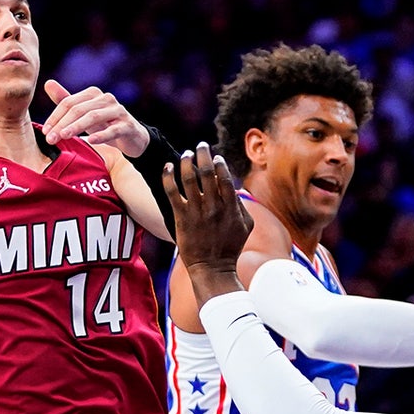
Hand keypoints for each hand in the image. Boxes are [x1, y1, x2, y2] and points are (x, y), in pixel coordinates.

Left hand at [41, 79, 148, 154]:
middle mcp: (106, 98)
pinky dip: (101, 135)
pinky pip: (113, 130)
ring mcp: (118, 111)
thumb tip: (48, 83)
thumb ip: (66, 100)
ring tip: (64, 137)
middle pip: (79, 109)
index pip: (69, 102)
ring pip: (94, 117)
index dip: (55, 117)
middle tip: (50, 139)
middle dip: (62, 124)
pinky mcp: (127, 125)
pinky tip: (91, 141)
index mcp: (93, 93)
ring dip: (76, 127)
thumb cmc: (105, 124)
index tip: (45, 131)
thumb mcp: (84, 114)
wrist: (132, 137)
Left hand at [162, 143, 251, 291]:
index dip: (219, 163)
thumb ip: (243, 206)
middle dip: (203, 154)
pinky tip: (167, 167)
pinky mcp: (181, 218)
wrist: (212, 268)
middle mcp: (213, 206)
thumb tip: (236, 189)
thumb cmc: (230, 247)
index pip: (224, 177)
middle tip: (200, 146)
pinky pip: (172, 192)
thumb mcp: (246, 226)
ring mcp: (196, 211)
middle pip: (207, 172)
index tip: (216, 156)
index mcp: (230, 206)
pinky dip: (168, 176)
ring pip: (189, 178)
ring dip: (187, 161)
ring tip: (186, 154)